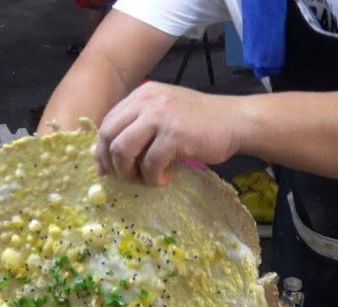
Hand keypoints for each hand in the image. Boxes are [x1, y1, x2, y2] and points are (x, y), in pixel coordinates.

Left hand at [96, 82, 239, 185]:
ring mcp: (160, 116)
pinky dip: (153, 179)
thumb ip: (141, 123)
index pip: (108, 122)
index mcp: (142, 94)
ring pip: (122, 150)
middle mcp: (147, 101)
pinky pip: (150, 164)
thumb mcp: (165, 111)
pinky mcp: (174, 135)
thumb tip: (112, 153)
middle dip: (111, 162)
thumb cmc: (200, 122)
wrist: (235, 121)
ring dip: (128, 172)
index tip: (106, 168)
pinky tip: (164, 180)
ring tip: (145, 180)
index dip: (102, 149)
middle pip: (108, 135)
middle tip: (124, 178)